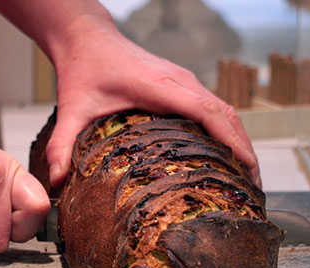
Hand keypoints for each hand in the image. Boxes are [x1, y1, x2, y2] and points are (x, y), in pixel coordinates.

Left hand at [45, 17, 260, 186]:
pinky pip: (213, 106)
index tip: (247, 169)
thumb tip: (55, 181)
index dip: (233, 141)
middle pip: (227, 114)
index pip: (210, 112)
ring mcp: (184, 82)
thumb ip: (63, 145)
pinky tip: (226, 152)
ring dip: (240, 139)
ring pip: (224, 110)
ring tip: (247, 174)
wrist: (87, 38)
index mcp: (162, 87)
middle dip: (245, 149)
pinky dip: (227, 129)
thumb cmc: (83, 69)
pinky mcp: (181, 84)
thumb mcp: (72, 108)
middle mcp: (180, 82)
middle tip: (253, 186)